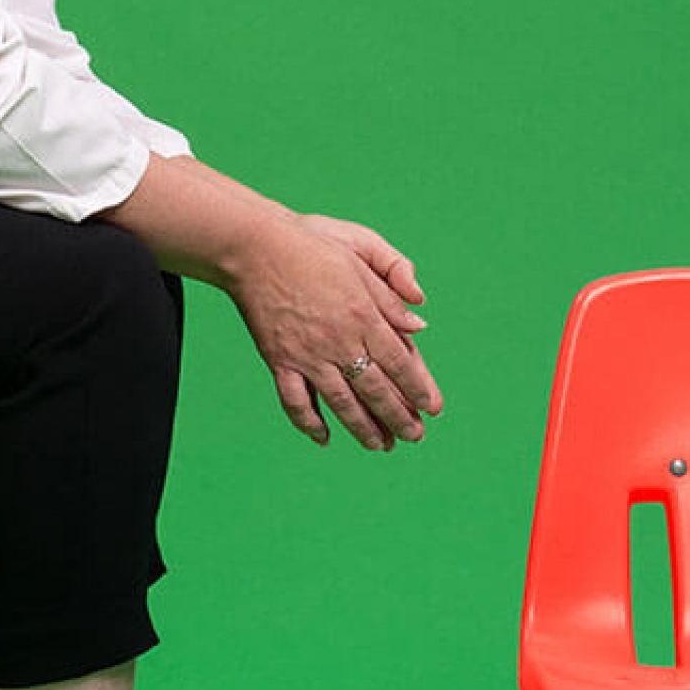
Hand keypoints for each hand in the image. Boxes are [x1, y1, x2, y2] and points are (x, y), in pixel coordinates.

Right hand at [224, 212, 443, 450]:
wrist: (256, 247)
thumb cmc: (311, 244)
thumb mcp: (362, 254)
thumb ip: (392, 291)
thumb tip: (419, 323)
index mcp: (364, 314)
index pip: (400, 362)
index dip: (419, 388)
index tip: (433, 408)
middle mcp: (339, 341)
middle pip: (376, 389)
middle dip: (399, 417)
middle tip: (414, 436)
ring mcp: (308, 355)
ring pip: (342, 402)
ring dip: (364, 428)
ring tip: (381, 446)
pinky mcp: (279, 360)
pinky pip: (296, 401)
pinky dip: (309, 423)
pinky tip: (324, 438)